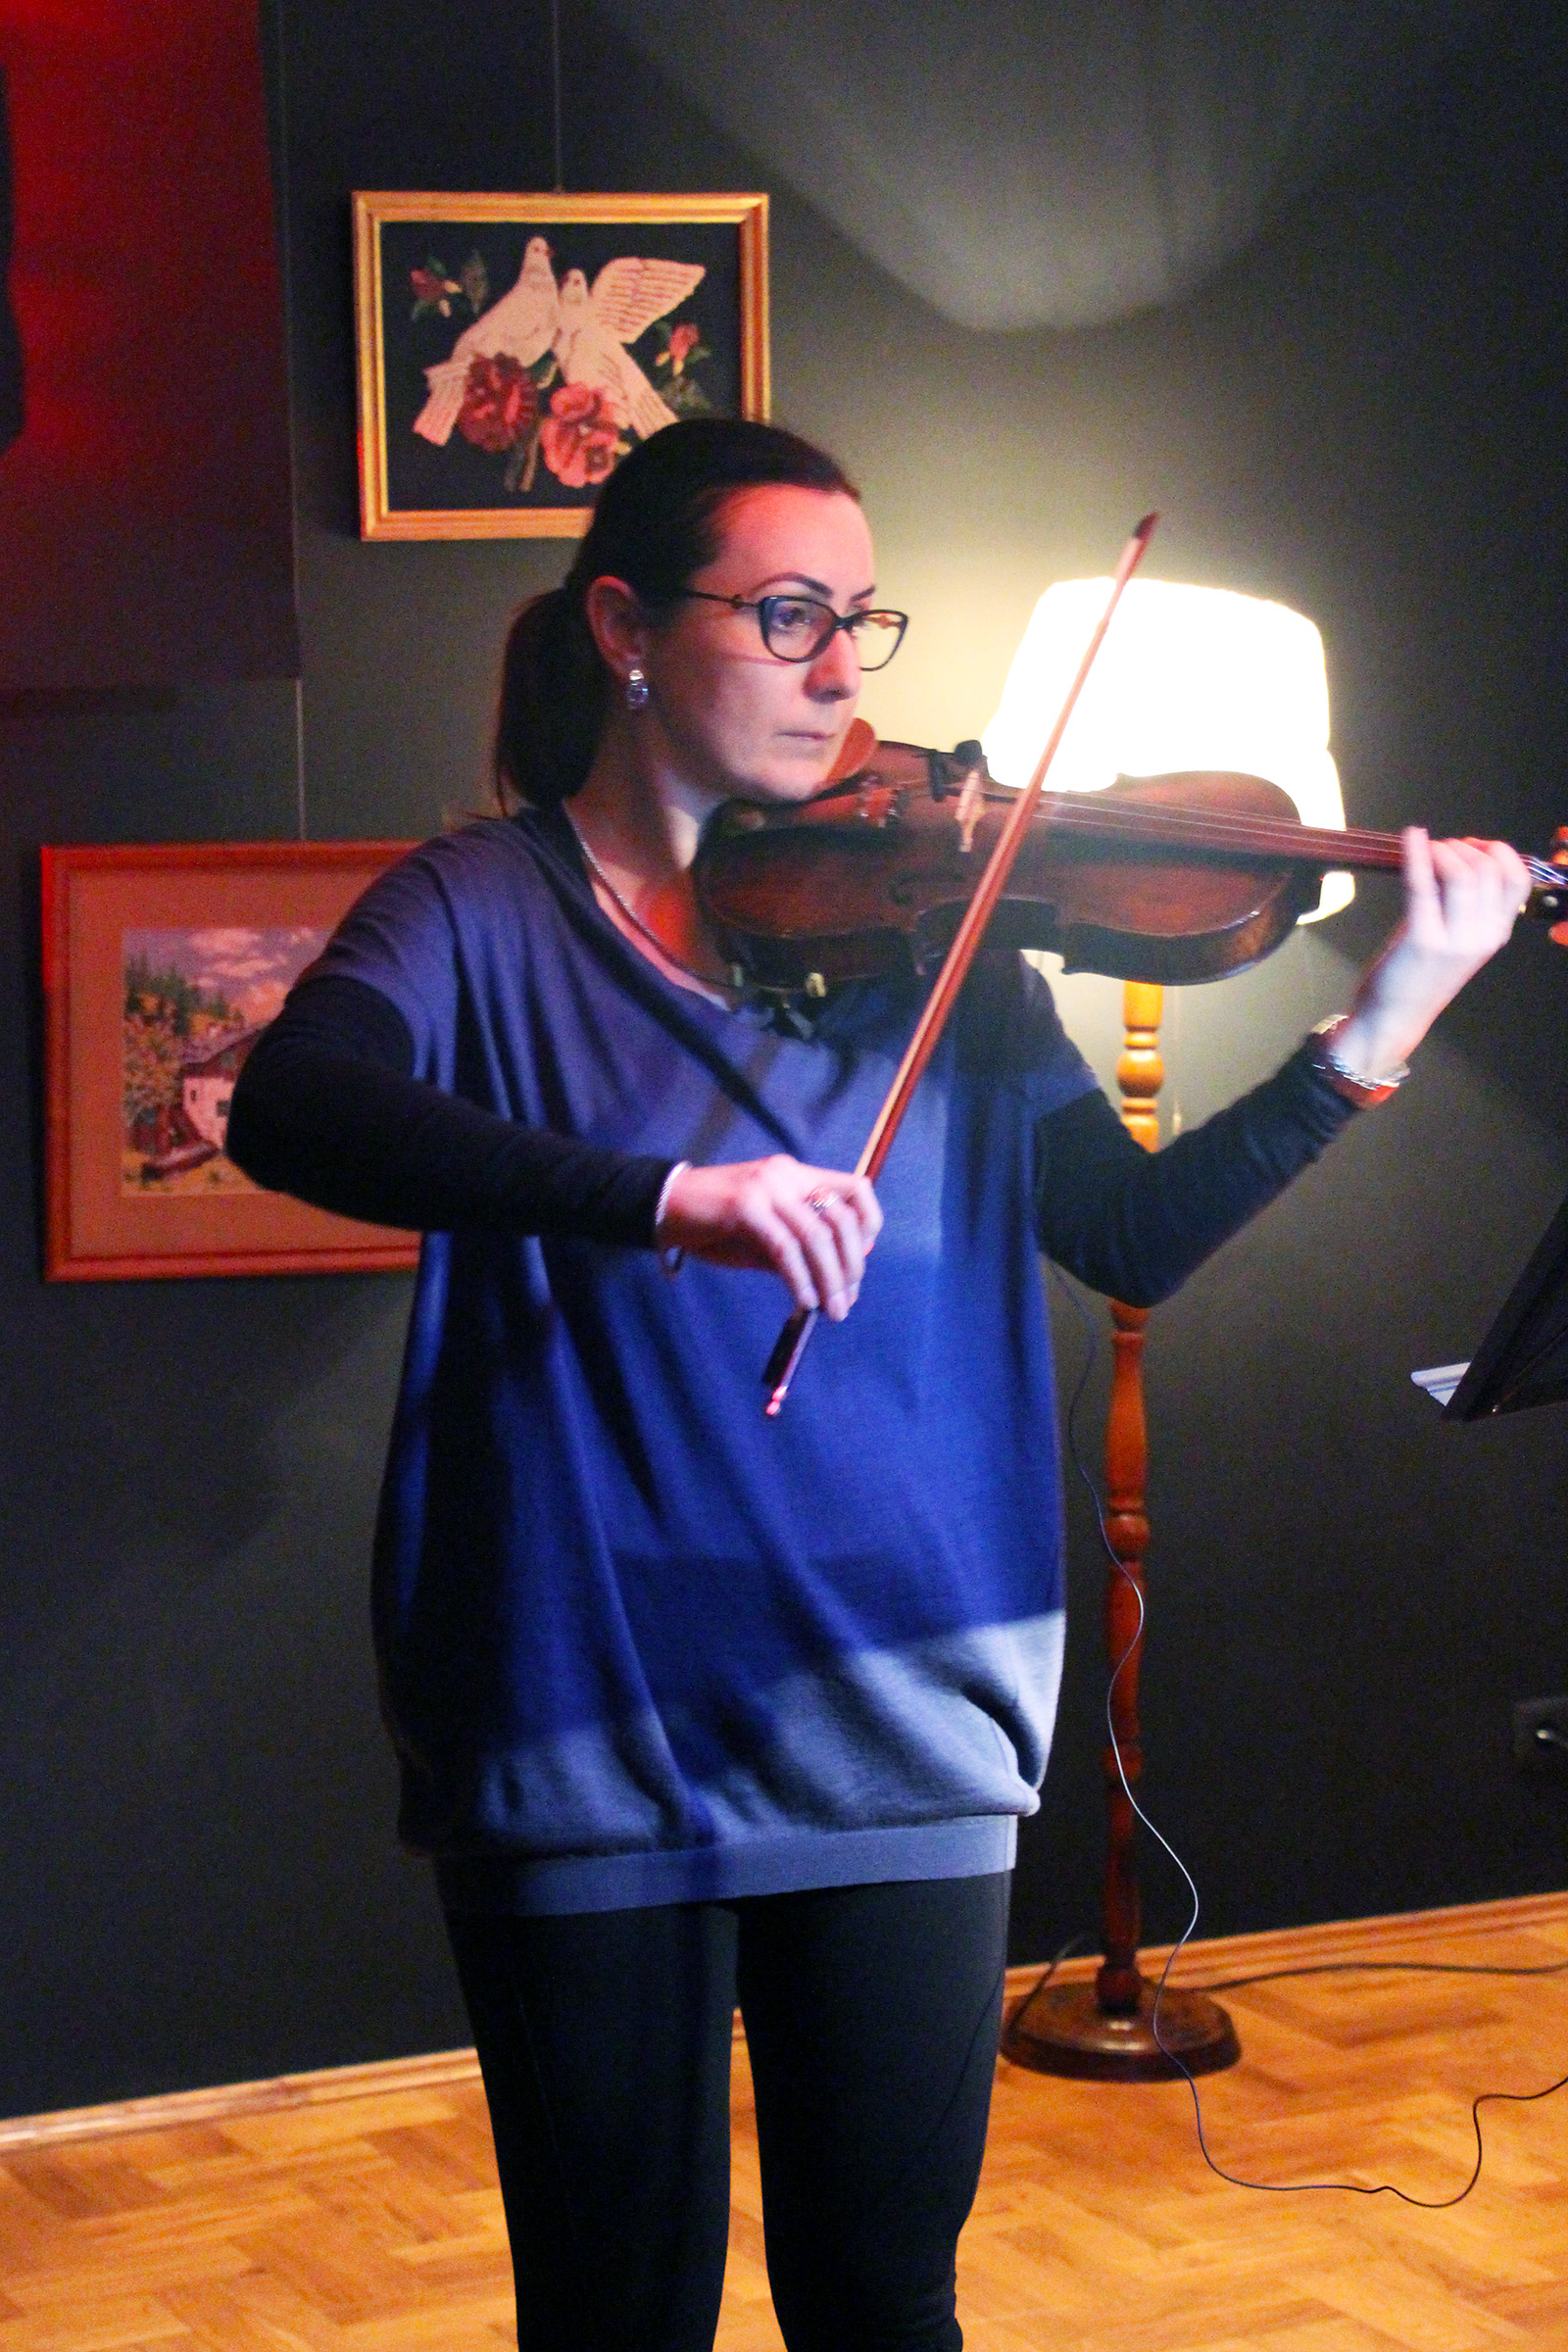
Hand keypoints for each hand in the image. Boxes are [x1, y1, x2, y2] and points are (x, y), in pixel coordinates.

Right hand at [655, 1156, 881, 1319]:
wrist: (663, 1207)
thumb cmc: (714, 1225)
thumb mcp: (763, 1236)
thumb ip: (797, 1249)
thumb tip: (836, 1282)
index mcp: (796, 1175)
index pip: (855, 1190)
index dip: (869, 1226)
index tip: (861, 1262)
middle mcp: (787, 1175)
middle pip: (841, 1219)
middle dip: (851, 1265)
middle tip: (846, 1300)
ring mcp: (767, 1188)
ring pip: (817, 1236)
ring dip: (830, 1279)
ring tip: (832, 1310)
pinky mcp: (746, 1207)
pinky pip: (784, 1249)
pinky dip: (800, 1279)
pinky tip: (805, 1301)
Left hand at [1333, 828, 1529, 1076]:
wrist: (1393, 1018)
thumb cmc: (1417, 972)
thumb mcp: (1453, 935)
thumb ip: (1461, 901)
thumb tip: (1454, 855)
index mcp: (1496, 933)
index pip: (1519, 879)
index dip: (1498, 852)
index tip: (1471, 845)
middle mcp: (1484, 937)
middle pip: (1490, 870)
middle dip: (1464, 847)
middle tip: (1439, 848)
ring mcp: (1456, 941)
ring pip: (1463, 874)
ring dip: (1443, 850)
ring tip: (1424, 849)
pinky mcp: (1423, 941)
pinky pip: (1423, 885)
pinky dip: (1416, 855)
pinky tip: (1411, 838)